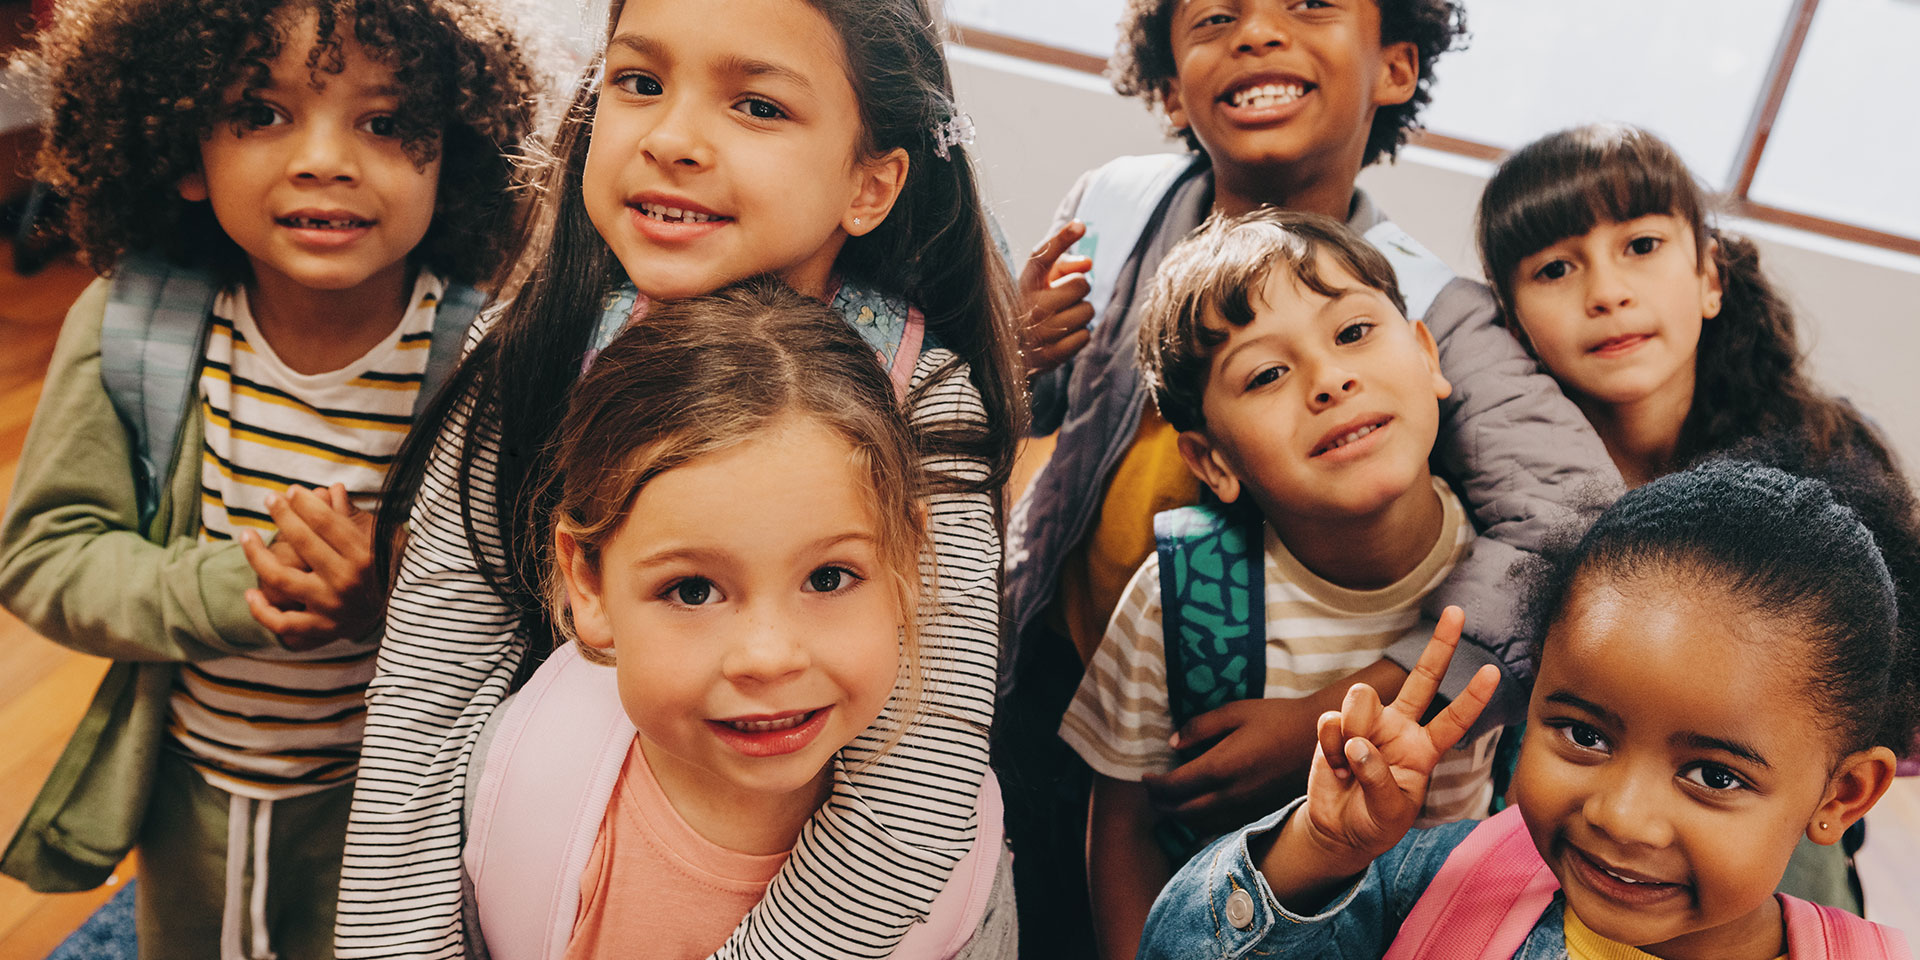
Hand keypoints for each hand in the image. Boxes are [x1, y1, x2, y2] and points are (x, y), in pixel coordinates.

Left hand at [240, 483, 380, 649]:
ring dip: (257, 554)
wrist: (409, 613)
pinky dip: (262, 610)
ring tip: (246, 535)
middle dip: (283, 514)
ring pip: (281, 578)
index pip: (325, 521)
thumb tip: (332, 488)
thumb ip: (352, 516)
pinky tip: (251, 592)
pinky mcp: (322, 628)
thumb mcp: (379, 538)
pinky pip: (282, 623)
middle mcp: (346, 581)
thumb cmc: (389, 567)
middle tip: (271, 499)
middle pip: (302, 541)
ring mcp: (331, 606)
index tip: (292, 491)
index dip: (304, 502)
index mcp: (364, 556)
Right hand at [1019, 219, 1093, 378]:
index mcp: (1026, 281)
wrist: (1013, 352)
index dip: (1062, 239)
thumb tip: (1087, 263)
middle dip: (1080, 289)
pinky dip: (1079, 336)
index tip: (1081, 225)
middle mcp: (1028, 305)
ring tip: (1062, 318)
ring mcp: (1037, 332)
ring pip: (1087, 311)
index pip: (1043, 256)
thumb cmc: (1036, 305)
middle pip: (1081, 284)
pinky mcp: (1048, 356)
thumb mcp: (1045, 281)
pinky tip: (1062, 336)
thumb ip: (1066, 264)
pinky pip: (1085, 336)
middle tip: (1065, 297)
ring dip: (1081, 314)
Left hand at [1141, 697, 1318, 832]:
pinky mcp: (1259, 812)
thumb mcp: (1236, 711)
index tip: (1145, 777)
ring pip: (1201, 824)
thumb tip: (1173, 744)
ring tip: (1170, 803)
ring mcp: (1246, 807)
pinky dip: (1202, 824)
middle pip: (1182, 811)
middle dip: (1161, 804)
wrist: (1320, 739)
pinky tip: (1198, 814)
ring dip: (1179, 817)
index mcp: (1221, 766)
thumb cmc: (1276, 718)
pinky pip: (1222, 826)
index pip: (1174, 787)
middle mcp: (1231, 793)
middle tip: (1152, 793)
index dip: (1154, 785)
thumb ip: (1200, 727)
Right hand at [1299, 607, 1498, 864]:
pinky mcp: (1335, 728)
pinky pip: (1330, 723)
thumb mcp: (1389, 812)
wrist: (1337, 829)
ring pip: (1362, 701)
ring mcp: (1366, 725)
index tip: (1494, 671)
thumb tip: (1357, 741)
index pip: (1454, 719)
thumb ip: (1378, 777)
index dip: (1472, 697)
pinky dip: (1329, 748)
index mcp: (1424, 749)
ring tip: (1348, 763)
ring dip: (1353, 731)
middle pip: (1422, 679)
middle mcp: (1399, 728)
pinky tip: (1334, 766)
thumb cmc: (1374, 822)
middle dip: (1440, 645)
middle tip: (1457, 612)